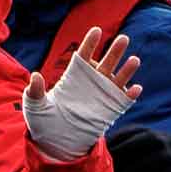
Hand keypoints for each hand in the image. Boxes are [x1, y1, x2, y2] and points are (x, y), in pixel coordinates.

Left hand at [22, 36, 141, 162]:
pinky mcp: (111, 110)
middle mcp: (91, 81)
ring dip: (127, 70)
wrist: (56, 141)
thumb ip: (35, 90)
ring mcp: (102, 95)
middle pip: (105, 62)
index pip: (83, 55)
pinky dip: (130, 95)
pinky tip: (135, 89)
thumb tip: (35, 76)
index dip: (90, 43)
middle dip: (115, 51)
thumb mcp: (35, 105)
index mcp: (74, 76)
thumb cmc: (44, 119)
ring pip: (117, 79)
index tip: (96, 30)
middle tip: (123, 38)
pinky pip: (123, 100)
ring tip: (134, 60)